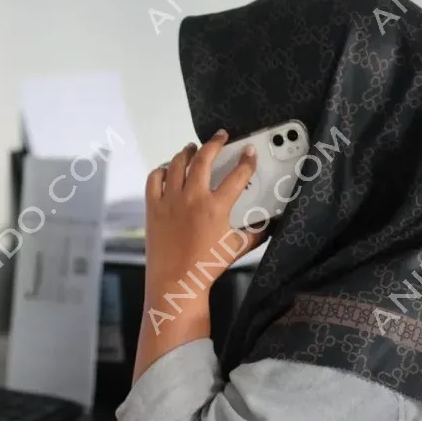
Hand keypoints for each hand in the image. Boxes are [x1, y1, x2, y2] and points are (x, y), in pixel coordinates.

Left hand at [133, 130, 262, 381]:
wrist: (175, 282)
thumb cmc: (206, 267)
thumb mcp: (236, 248)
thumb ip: (254, 233)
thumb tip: (268, 226)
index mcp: (216, 207)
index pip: (237, 176)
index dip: (246, 161)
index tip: (249, 152)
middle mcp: (193, 198)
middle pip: (204, 159)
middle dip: (214, 143)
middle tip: (220, 137)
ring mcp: (170, 200)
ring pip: (177, 164)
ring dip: (187, 152)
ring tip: (193, 148)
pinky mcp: (153, 207)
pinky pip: (154, 179)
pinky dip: (161, 170)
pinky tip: (167, 169)